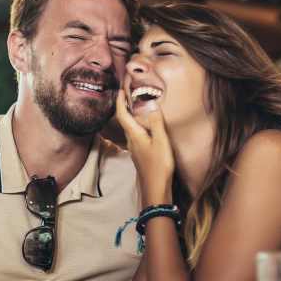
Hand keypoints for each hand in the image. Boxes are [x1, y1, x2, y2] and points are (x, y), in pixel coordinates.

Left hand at [114, 89, 173, 203]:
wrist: (156, 190)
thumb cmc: (159, 166)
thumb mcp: (161, 142)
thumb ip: (156, 123)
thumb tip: (150, 104)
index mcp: (134, 135)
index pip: (122, 114)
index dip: (119, 101)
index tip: (120, 89)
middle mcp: (131, 141)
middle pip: (124, 121)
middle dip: (125, 106)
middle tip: (130, 94)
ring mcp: (135, 149)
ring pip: (130, 129)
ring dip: (132, 117)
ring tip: (139, 108)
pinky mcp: (140, 155)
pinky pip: (137, 136)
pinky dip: (139, 126)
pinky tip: (146, 127)